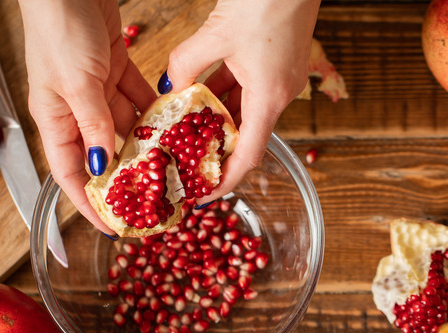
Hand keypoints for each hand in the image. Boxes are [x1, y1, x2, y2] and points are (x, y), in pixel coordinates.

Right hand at [18, 0, 155, 235]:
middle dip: (127, 178)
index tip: (113, 226)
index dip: (90, 203)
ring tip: (172, 168)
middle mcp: (75, 111)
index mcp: (55, 120)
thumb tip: (104, 164)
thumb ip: (93, 124)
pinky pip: (138, 101)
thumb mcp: (76, 83)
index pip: (71, 174)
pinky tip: (174, 127)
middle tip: (155, 199)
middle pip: (103, 156)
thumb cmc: (58, 29)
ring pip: (125, 130)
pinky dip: (154, 114)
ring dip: (146, 146)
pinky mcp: (115, 71)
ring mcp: (96, 91)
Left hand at [163, 0, 320, 203]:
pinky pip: (245, 88)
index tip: (202, 197)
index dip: (225, 181)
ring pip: (242, 110)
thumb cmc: (265, 0)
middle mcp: (278, 94)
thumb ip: (186, 65)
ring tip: (183, 132)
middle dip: (214, 151)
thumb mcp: (214, 34)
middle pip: (244, 136)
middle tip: (184, 162)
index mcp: (270, 98)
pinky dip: (221, 95)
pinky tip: (197, 94)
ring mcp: (278, 78)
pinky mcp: (273, 62)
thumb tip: (169, 86)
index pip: (247, 157)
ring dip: (215, 121)